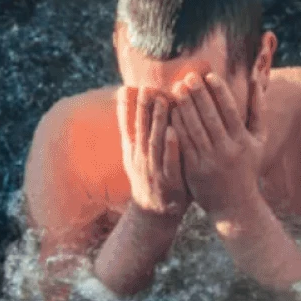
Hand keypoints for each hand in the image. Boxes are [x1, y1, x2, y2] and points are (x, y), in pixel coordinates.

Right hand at [117, 86, 188, 217]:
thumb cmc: (150, 178)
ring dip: (158, 121)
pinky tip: (174, 132)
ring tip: (162, 101)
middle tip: (147, 87)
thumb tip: (133, 108)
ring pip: (155, 141)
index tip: (127, 87)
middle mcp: (141, 158)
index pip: (127, 126)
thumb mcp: (135, 157)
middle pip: (141, 129)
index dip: (126, 108)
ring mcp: (154, 169)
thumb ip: (136, 134)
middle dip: (143, 108)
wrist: (154, 213)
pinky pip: (170, 161)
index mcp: (132, 151)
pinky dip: (171, 147)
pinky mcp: (170, 180)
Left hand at [171, 72, 266, 221]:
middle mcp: (226, 150)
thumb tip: (257, 79)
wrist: (235, 204)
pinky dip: (176, 127)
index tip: (208, 75)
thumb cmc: (248, 166)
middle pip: (209, 117)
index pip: (229, 110)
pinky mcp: (194, 170)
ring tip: (175, 89)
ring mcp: (209, 161)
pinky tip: (169, 112)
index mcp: (242, 140)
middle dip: (197, 95)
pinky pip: (183, 144)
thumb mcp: (259, 139)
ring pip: (194, 129)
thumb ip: (258, 109)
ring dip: (184, 107)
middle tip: (187, 77)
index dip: (218, 91)